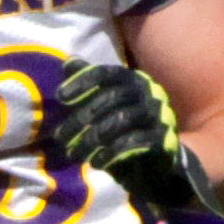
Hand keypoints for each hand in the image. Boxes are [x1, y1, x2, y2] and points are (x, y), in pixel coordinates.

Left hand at [47, 63, 215, 212]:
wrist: (153, 162)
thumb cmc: (122, 130)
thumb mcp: (102, 107)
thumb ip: (89, 86)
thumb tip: (70, 61)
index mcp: (132, 80)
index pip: (107, 73)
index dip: (83, 81)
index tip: (60, 97)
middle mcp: (149, 91)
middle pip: (111, 97)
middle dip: (81, 117)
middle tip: (60, 137)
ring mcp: (158, 113)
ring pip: (121, 119)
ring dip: (92, 138)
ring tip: (74, 153)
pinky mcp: (163, 137)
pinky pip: (134, 141)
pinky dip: (111, 152)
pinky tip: (95, 162)